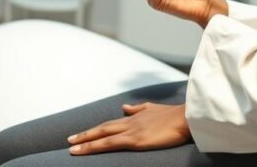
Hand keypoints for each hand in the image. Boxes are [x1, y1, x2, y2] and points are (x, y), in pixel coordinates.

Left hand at [67, 102, 190, 154]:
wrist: (187, 117)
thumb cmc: (175, 116)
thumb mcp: (153, 109)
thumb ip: (138, 108)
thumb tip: (125, 107)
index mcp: (135, 117)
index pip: (112, 124)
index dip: (97, 129)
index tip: (84, 133)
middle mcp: (129, 122)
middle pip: (102, 128)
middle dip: (86, 134)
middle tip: (70, 139)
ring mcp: (131, 130)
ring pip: (102, 136)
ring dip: (85, 141)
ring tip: (71, 147)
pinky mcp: (134, 139)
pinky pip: (108, 144)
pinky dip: (93, 146)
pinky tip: (82, 150)